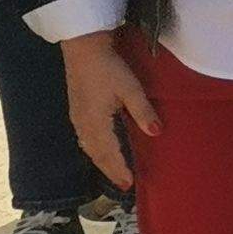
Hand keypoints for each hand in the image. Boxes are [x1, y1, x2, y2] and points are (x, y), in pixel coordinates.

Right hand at [61, 32, 161, 189]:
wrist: (83, 48)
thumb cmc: (108, 67)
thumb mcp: (130, 89)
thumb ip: (143, 111)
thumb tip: (156, 132)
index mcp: (96, 123)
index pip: (109, 153)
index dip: (119, 170)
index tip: (129, 184)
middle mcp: (83, 124)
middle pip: (97, 154)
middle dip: (110, 170)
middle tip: (123, 184)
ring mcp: (77, 117)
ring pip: (89, 147)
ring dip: (102, 162)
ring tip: (114, 171)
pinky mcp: (76, 110)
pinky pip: (85, 138)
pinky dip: (94, 150)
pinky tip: (100, 149)